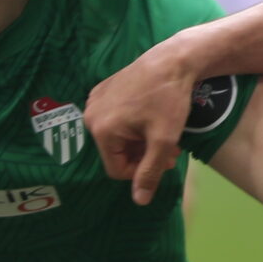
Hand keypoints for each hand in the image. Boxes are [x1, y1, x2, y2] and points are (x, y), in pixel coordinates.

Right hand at [83, 37, 199, 206]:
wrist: (171, 60)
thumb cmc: (168, 100)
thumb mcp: (163, 140)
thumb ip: (150, 172)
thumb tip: (139, 201)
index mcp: (101, 130)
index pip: (116, 170)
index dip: (142, 171)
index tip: (165, 160)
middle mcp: (91, 116)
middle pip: (115, 152)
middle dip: (142, 154)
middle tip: (169, 148)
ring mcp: (94, 101)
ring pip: (116, 137)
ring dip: (138, 141)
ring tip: (161, 131)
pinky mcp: (101, 90)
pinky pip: (113, 119)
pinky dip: (131, 124)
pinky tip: (149, 115)